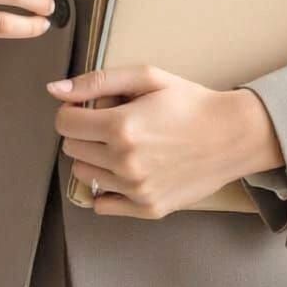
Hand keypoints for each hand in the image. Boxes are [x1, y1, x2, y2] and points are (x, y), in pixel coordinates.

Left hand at [48, 65, 282, 218]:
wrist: (233, 135)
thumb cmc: (190, 102)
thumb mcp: (147, 77)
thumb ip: (98, 81)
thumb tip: (54, 90)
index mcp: (121, 127)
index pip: (64, 123)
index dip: (73, 111)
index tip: (89, 108)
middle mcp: (124, 162)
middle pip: (72, 149)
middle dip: (84, 133)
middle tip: (113, 124)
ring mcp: (136, 190)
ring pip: (85, 175)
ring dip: (95, 159)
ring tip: (124, 145)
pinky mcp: (147, 208)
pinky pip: (103, 205)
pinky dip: (108, 189)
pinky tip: (127, 170)